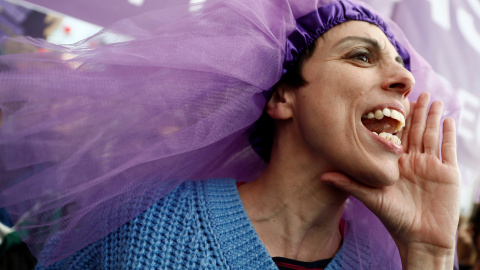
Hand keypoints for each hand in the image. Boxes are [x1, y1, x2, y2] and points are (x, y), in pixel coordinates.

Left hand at [320, 92, 459, 268]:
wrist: (420, 239)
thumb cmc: (394, 219)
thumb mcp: (371, 197)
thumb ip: (350, 183)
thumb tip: (322, 176)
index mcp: (395, 164)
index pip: (395, 136)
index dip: (394, 119)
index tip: (389, 100)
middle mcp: (412, 161)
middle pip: (414, 131)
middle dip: (415, 112)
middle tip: (414, 91)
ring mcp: (431, 166)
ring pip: (431, 135)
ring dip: (432, 117)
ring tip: (430, 98)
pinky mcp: (448, 173)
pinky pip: (448, 149)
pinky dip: (448, 134)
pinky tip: (447, 119)